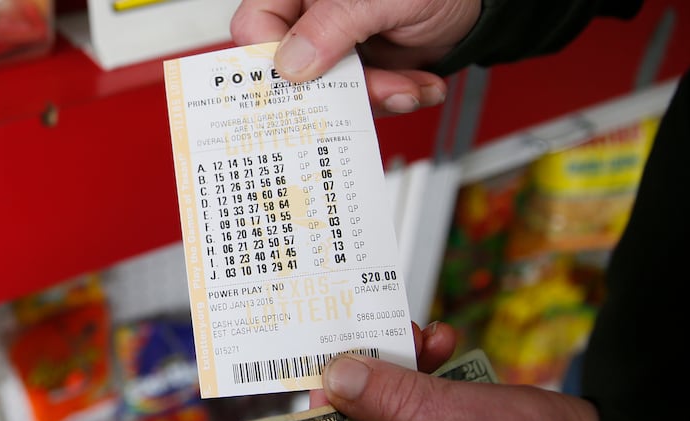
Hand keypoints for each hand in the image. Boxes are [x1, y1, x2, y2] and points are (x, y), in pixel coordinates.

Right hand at [230, 0, 481, 115]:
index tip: (299, 80)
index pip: (257, 24)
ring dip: (374, 97)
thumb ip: (333, 25)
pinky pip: (360, 98)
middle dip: (338, 88)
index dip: (269, 58)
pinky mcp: (362, 69)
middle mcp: (313, 16)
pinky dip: (392, 98)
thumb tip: (291, 63)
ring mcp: (337, 45)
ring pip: (329, 91)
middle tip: (372, 90)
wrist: (476, 5)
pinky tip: (416, 85)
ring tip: (407, 87)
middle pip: (293, 68)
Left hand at [316, 324, 599, 420]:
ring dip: (405, 359)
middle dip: (374, 370)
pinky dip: (430, 364)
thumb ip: (397, 401)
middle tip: (388, 337)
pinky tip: (445, 342)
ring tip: (426, 336)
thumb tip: (341, 376)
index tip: (328, 363)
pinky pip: (421, 396)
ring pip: (391, 399)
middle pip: (362, 415)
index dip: (327, 404)